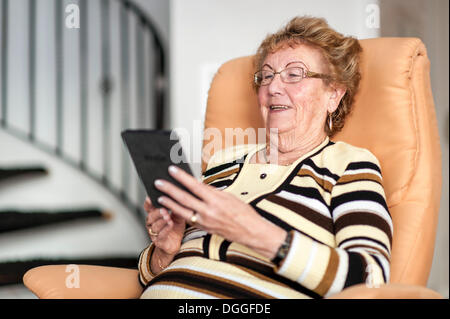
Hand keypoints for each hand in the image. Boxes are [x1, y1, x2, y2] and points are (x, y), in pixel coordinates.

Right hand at [144, 196, 184, 255]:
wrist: (175, 243)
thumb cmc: (175, 228)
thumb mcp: (177, 216)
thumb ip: (176, 209)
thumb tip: (178, 200)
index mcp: (154, 215)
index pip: (148, 208)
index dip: (148, 203)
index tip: (150, 198)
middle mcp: (151, 223)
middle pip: (151, 216)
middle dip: (157, 213)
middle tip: (163, 209)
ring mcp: (154, 233)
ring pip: (155, 226)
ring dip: (162, 221)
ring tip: (168, 217)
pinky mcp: (158, 241)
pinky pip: (161, 235)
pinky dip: (166, 229)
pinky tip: (170, 224)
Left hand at [154, 166, 285, 258]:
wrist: (250, 231)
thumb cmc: (243, 213)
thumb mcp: (229, 196)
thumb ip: (212, 192)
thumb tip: (199, 186)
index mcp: (216, 200)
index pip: (194, 185)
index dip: (181, 177)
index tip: (172, 170)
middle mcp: (208, 211)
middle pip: (184, 198)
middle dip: (169, 189)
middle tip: (158, 182)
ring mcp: (204, 221)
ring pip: (181, 211)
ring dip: (169, 203)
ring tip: (159, 196)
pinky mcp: (203, 228)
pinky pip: (188, 219)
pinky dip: (178, 213)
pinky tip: (172, 208)